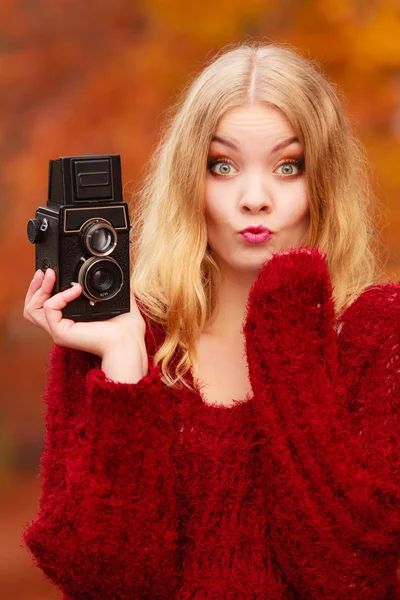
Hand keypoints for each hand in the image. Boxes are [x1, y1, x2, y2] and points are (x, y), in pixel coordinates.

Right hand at [23, 269, 147, 369]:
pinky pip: (50, 308)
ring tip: (51, 275)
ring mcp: (59, 330)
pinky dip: (59, 295)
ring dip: (39, 289)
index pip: (46, 305)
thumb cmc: (127, 329)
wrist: (128, 341)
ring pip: (33, 309)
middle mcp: (62, 326)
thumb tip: (120, 274)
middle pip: (33, 307)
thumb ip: (114, 288)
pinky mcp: (61, 332)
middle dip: (35, 287)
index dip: (44, 288)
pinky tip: (76, 289)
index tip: (52, 272)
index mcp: (72, 321)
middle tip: (45, 272)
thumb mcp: (119, 302)